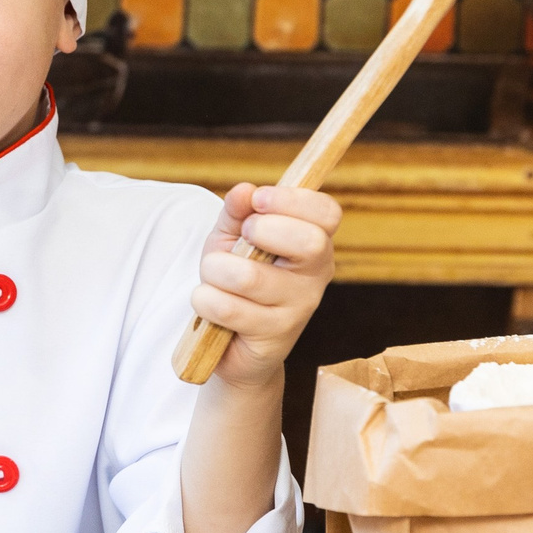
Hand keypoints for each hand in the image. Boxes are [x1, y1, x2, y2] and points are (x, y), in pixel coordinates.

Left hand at [190, 183, 341, 395]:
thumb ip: (237, 212)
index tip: (258, 200)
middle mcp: (315, 276)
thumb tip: (244, 191)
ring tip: (212, 276)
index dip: (293, 200)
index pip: (328, 213)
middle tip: (240, 239)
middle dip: (260, 230)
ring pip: (250, 277)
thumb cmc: (236, 279)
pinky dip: (205, 300)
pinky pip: (229, 309)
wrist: (230, 340)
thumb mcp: (232, 238)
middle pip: (309, 242)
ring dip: (215, 270)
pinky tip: (209, 305)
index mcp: (314, 243)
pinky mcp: (274, 338)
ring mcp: (298, 309)